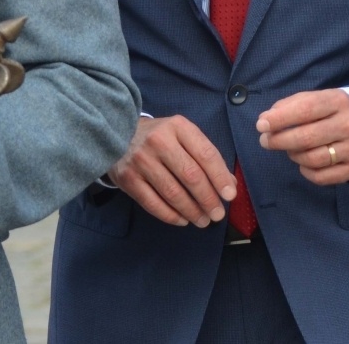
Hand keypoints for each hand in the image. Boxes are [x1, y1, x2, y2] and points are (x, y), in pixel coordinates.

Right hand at [108, 115, 235, 227]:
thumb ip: (205, 155)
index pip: (205, 154)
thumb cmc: (160, 136)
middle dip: (208, 199)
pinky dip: (170, 216)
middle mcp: (159, 141)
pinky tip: (182, 220)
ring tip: (203, 221)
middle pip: (190, 175)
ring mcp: (141, 160)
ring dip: (192, 211)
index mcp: (178, 127)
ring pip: (173, 193)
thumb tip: (229, 184)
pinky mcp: (128, 178)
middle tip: (218, 214)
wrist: (118, 134)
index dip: (220, 177)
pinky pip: (153, 203)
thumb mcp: (183, 135)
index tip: (230, 195)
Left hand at [256, 89, 348, 184]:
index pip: (305, 110)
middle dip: (279, 140)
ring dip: (293, 155)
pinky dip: (306, 172)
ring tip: (289, 149)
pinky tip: (303, 163)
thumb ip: (290, 106)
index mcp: (338, 101)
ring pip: (312, 159)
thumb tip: (265, 120)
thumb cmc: (332, 110)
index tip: (261, 125)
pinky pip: (322, 177)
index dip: (280, 119)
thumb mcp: (315, 99)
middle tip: (266, 141)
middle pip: (306, 138)